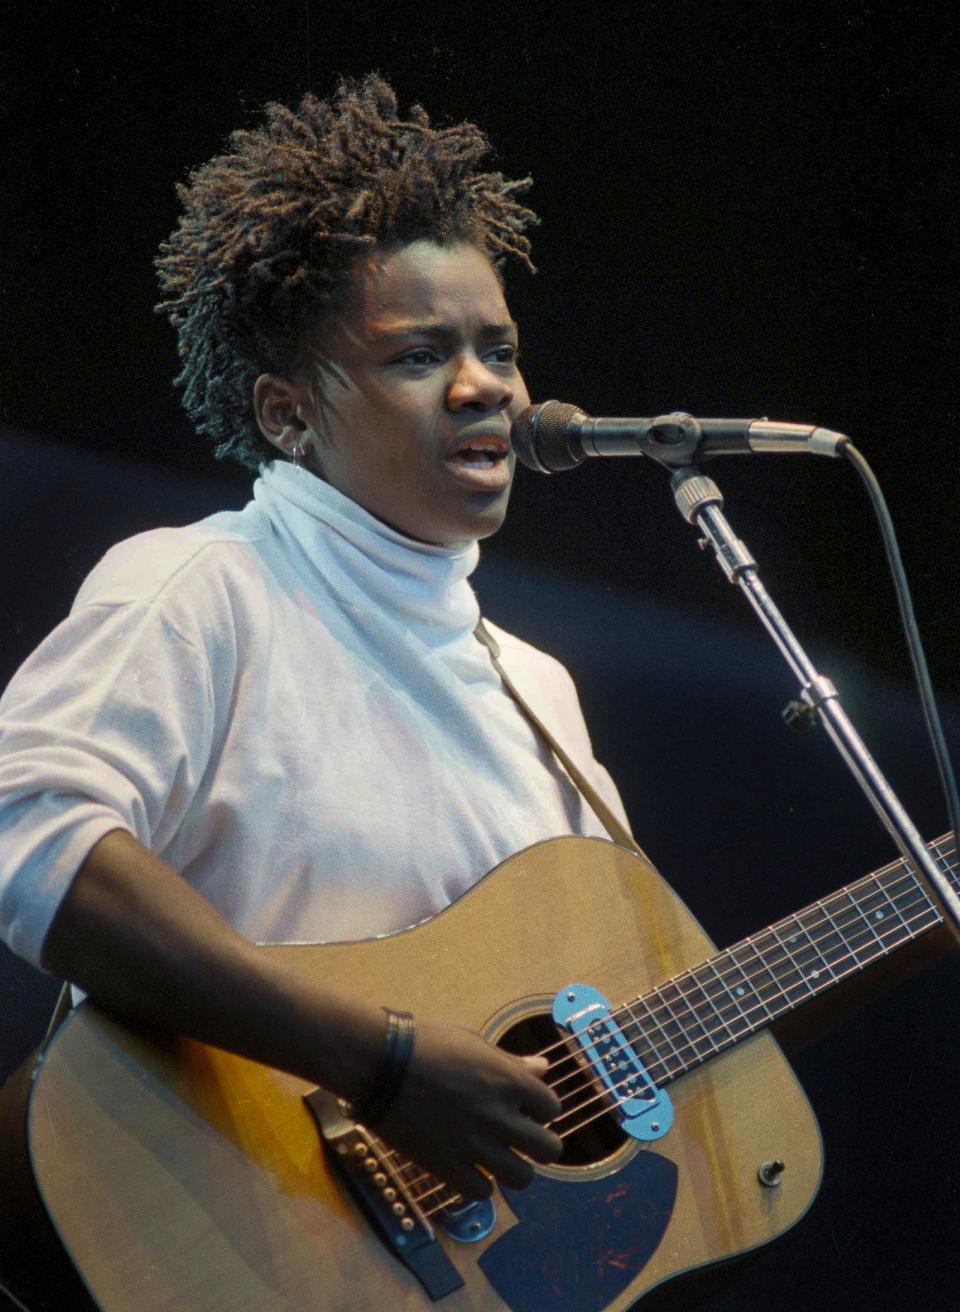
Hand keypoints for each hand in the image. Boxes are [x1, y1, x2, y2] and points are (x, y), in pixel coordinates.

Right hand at [376, 1019, 562, 1199]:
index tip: (525, 1108)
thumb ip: (511, 1062)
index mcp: (508, 1080)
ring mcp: (473, 1144)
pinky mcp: (445, 1165)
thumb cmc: (428, 1044)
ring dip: (515, 1170)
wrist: (381, 1064)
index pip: (552, 1108)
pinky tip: (469, 1169)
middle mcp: (498, 1115)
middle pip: (548, 1150)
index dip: (541, 1109)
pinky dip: (479, 1185)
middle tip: (521, 1139)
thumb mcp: (474, 1042)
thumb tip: (543, 1068)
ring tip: (499, 1159)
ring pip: (521, 1178)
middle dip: (540, 1145)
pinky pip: (480, 1192)